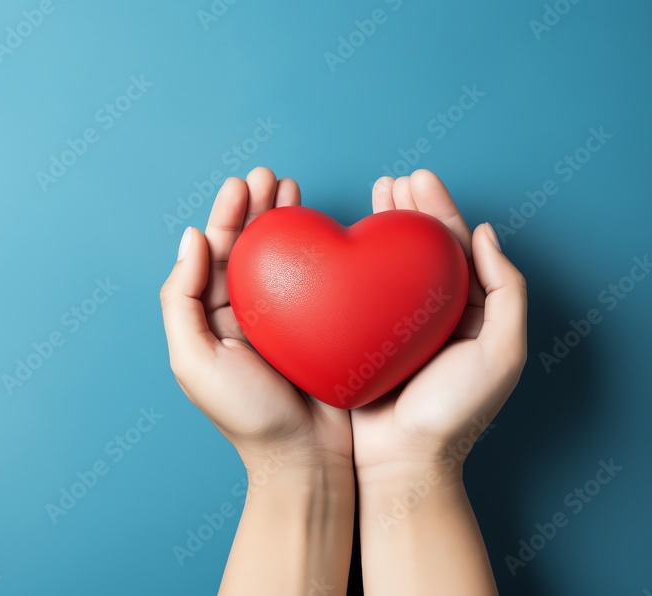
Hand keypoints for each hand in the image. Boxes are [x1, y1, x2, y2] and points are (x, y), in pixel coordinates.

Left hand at [160, 167, 351, 471]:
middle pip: (247, 248)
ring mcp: (283, 320)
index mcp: (211, 319)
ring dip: (283, 221)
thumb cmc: (248, 416)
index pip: (214, 255)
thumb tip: (191, 239)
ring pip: (280, 258)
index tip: (241, 185)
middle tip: (270, 176)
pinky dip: (317, 251)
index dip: (226, 216)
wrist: (306, 460)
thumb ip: (182, 300)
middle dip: (255, 209)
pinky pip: (315, 280)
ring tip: (291, 188)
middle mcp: (243, 315)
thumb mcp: (194, 360)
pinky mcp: (319, 326)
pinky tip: (324, 228)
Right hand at [351, 169, 528, 480]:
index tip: (418, 177)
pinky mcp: (358, 338)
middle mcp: (428, 314)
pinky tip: (339, 242)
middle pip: (419, 249)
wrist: (401, 461)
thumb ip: (505, 292)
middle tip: (392, 181)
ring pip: (386, 264)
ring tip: (372, 196)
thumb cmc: (454, 413)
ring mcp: (390, 325)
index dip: (438, 209)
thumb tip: (486, 234)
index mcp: (465, 312)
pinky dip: (350, 263)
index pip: (453, 248)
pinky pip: (354, 292)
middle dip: (408, 210)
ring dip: (381, 227)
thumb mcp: (502, 352)